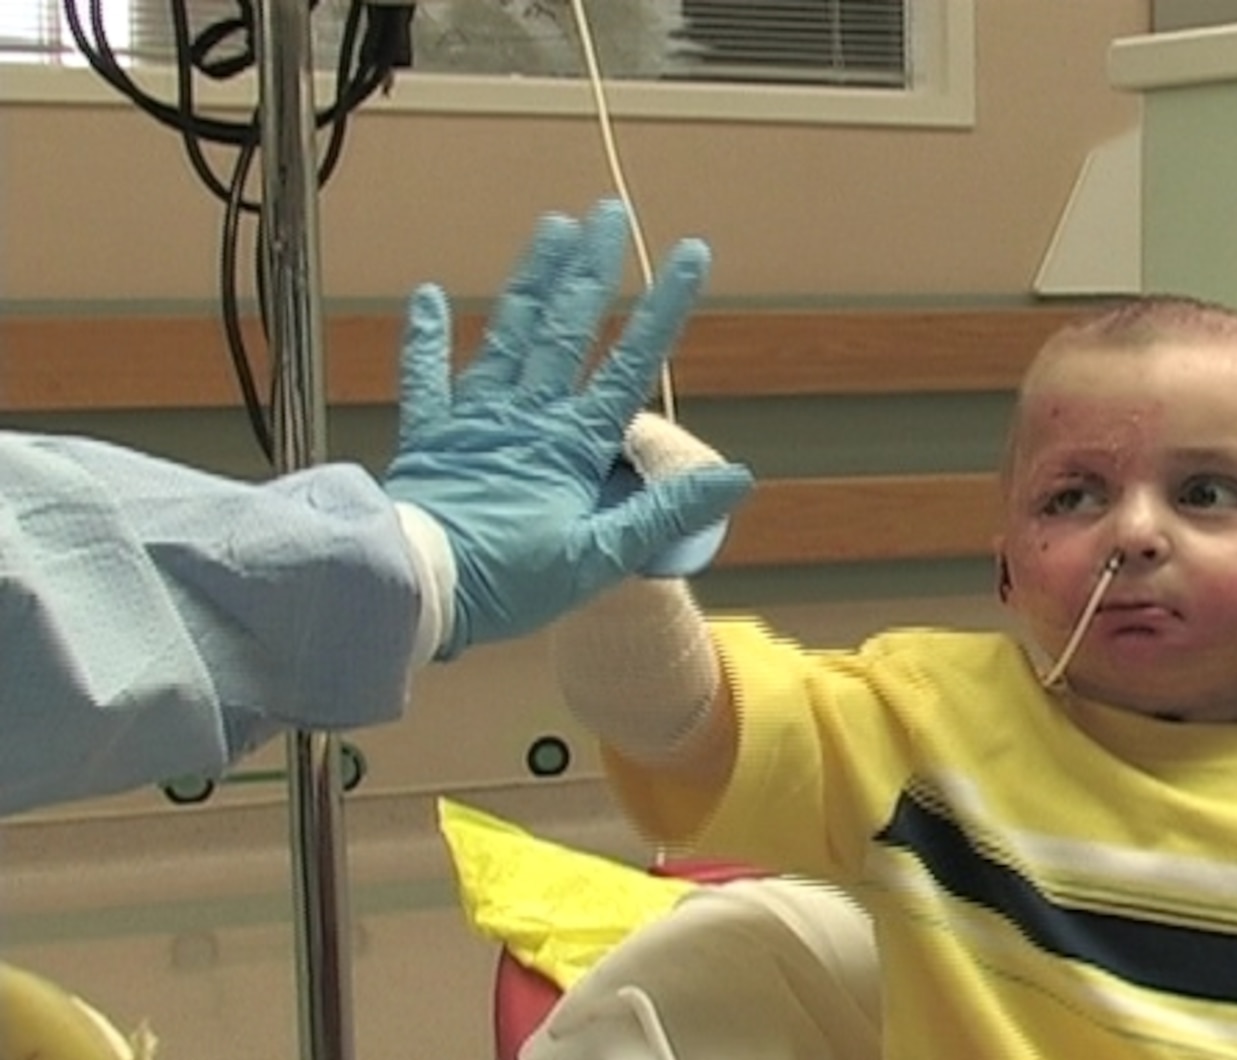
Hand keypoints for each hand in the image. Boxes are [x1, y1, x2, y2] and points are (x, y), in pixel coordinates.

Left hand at [385, 200, 752, 656]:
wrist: (417, 589)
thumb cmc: (509, 582)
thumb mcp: (602, 557)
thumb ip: (665, 512)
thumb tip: (737, 476)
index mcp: (572, 444)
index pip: (630, 362)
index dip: (664, 307)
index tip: (690, 255)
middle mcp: (526, 416)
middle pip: (566, 327)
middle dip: (593, 267)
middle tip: (610, 211)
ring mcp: (475, 419)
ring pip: (509, 334)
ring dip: (533, 279)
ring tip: (552, 227)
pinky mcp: (431, 436)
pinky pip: (426, 376)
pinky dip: (425, 335)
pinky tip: (428, 293)